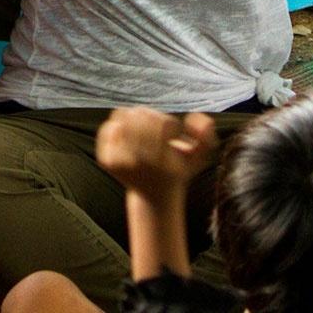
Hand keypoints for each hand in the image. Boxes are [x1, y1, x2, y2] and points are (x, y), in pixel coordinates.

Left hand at [95, 108, 217, 201]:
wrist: (154, 195)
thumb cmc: (178, 172)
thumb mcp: (199, 159)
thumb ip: (206, 138)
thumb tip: (192, 119)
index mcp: (163, 163)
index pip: (164, 124)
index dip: (172, 125)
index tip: (174, 135)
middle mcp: (140, 163)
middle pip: (142, 116)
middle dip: (153, 116)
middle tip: (158, 126)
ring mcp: (120, 163)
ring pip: (124, 117)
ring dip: (136, 117)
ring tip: (144, 126)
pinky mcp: (106, 161)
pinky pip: (108, 127)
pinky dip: (118, 124)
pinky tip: (129, 132)